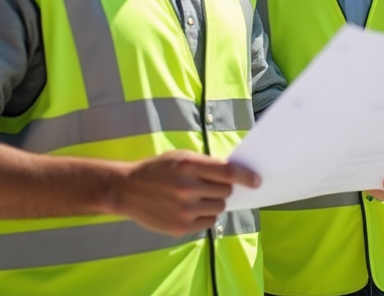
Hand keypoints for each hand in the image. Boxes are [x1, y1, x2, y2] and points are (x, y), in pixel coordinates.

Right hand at [109, 150, 259, 236]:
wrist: (127, 190)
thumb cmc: (157, 170)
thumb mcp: (181, 157)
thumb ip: (206, 164)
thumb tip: (234, 174)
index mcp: (188, 165)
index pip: (227, 172)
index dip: (245, 177)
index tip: (256, 181)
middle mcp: (187, 188)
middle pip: (225, 191)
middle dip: (222, 188)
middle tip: (209, 186)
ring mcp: (184, 210)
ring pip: (218, 208)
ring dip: (213, 202)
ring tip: (196, 197)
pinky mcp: (180, 227)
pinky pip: (209, 222)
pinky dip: (205, 216)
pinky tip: (190, 208)